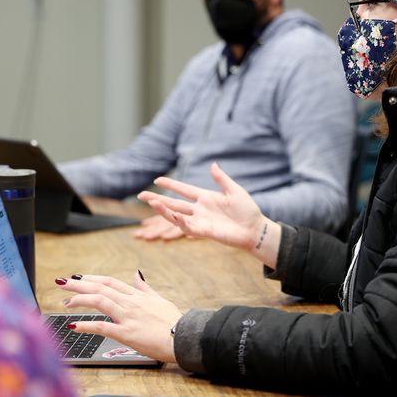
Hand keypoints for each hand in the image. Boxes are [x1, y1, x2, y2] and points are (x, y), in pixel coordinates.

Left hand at [56, 272, 180, 362]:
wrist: (182, 337)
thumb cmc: (172, 321)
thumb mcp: (159, 299)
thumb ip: (144, 288)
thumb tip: (136, 274)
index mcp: (136, 295)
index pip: (110, 282)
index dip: (92, 279)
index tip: (78, 278)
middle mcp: (130, 302)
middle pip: (100, 288)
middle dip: (79, 284)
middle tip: (62, 282)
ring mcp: (128, 316)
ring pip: (100, 301)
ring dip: (80, 299)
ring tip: (66, 301)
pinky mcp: (126, 332)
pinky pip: (102, 326)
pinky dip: (86, 325)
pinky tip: (74, 325)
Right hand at [137, 162, 268, 251]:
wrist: (255, 229)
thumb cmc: (248, 210)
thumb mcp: (235, 190)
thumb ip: (222, 179)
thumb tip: (213, 164)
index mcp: (206, 197)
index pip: (183, 190)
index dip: (171, 185)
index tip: (157, 180)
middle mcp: (200, 209)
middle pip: (174, 203)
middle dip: (157, 199)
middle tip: (141, 195)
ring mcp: (200, 220)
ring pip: (176, 215)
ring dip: (163, 210)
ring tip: (151, 202)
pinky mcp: (204, 231)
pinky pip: (187, 226)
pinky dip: (179, 221)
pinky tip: (171, 214)